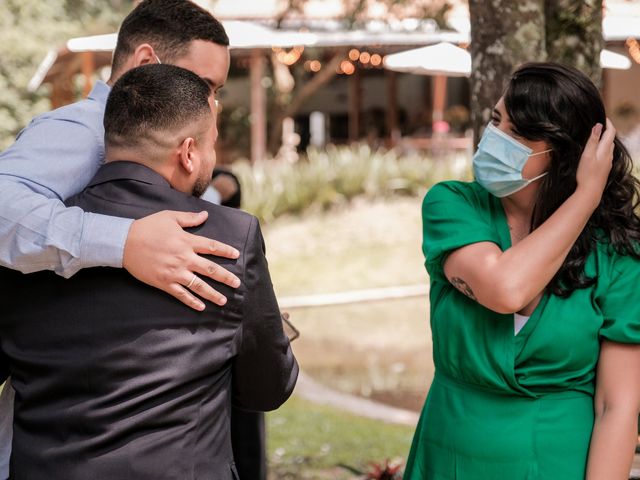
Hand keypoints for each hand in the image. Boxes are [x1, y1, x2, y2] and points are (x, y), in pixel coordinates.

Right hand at [123, 210, 240, 310]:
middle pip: (210, 269)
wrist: (123, 242)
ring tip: (224, 300)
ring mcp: (174, 272)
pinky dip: (191, 302)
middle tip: (238, 284)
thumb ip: (189, 218)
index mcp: (186, 241)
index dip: (226, 251)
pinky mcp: (164, 282)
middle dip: (226, 277)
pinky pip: (181, 294)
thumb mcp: (169, 217)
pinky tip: (201, 307)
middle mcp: (184, 258)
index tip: (236, 255)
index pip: (212, 247)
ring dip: (213, 294)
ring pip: (198, 285)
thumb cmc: (147, 227)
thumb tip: (205, 215)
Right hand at [576, 118, 615, 204]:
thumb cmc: (586, 173)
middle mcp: (609, 155)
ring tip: (597, 137)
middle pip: (610, 139)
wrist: (590, 191)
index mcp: (605, 150)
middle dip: (606, 131)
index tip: (603, 118)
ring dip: (605, 140)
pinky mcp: (605, 169)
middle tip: (598, 126)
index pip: (611, 132)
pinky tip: (596, 153)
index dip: (608, 123)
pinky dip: (602, 149)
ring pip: (608, 148)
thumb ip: (593, 140)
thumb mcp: (587, 154)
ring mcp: (608, 163)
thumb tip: (598, 126)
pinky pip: (606, 155)